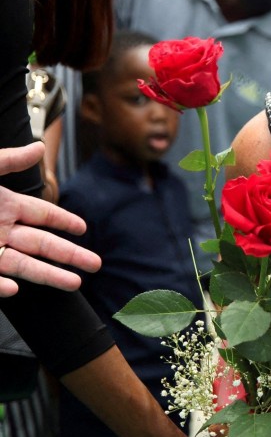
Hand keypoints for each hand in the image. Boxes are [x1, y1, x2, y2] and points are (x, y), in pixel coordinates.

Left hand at [0, 142, 100, 295]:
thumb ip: (7, 161)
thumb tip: (39, 147)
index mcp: (3, 205)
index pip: (42, 214)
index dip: (64, 221)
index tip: (84, 230)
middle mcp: (0, 230)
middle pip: (41, 244)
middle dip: (69, 255)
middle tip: (95, 264)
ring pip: (23, 266)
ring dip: (48, 275)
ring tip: (75, 284)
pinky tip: (14, 289)